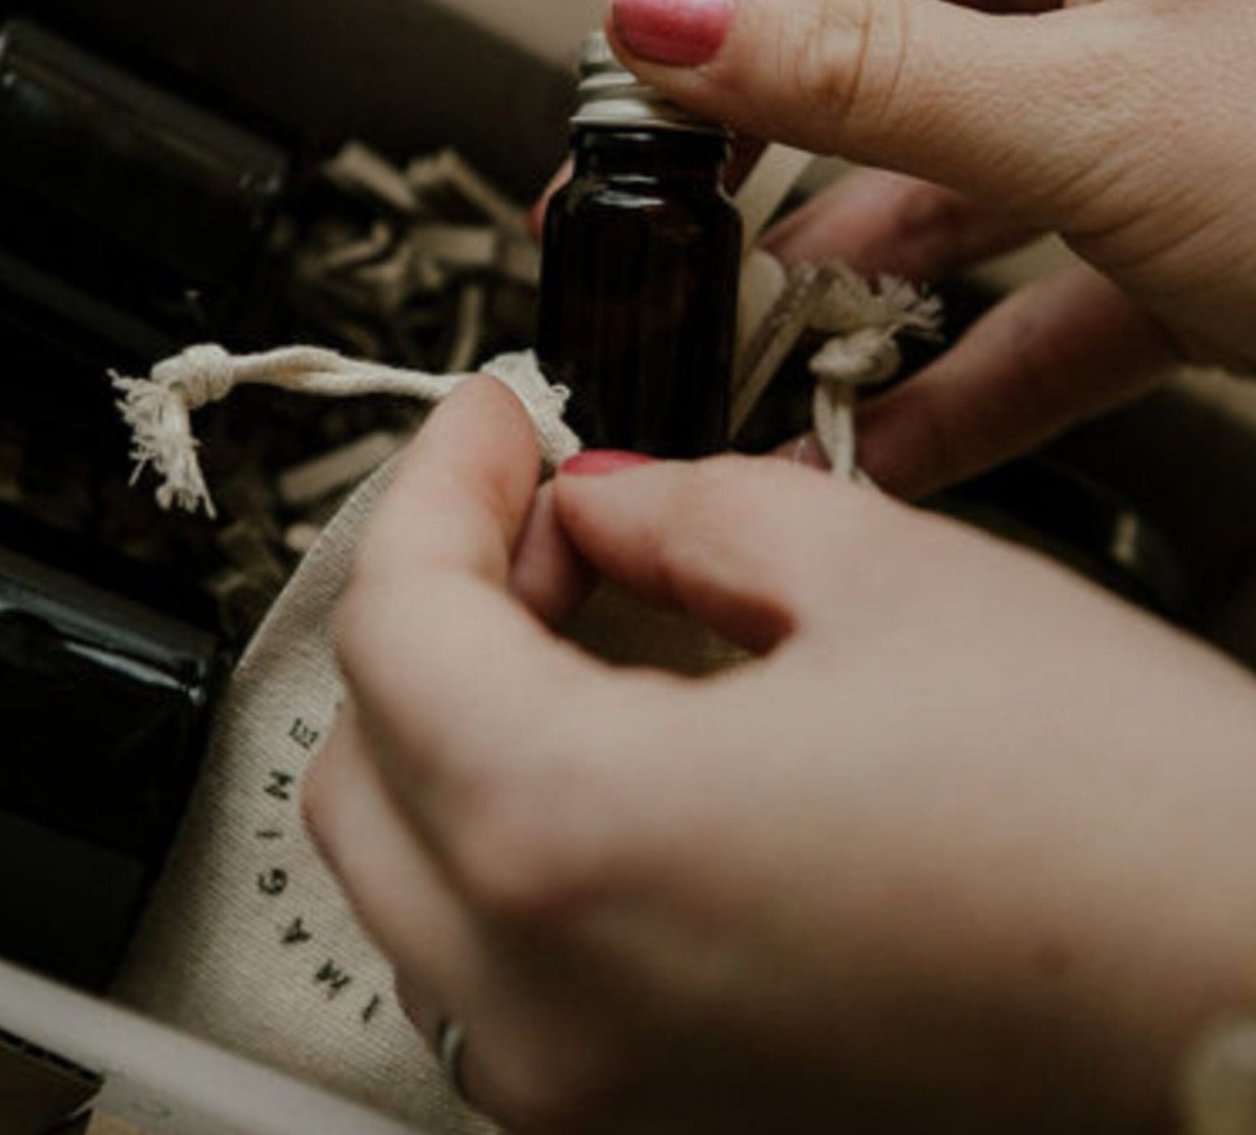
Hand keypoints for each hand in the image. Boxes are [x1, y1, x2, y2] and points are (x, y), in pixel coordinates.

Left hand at [304, 376, 1255, 1133]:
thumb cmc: (1120, 825)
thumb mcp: (880, 578)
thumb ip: (683, 512)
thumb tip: (593, 502)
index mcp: (573, 839)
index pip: (393, 621)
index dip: (434, 483)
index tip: (486, 420)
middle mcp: (541, 1000)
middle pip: (364, 749)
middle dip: (435, 597)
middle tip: (543, 509)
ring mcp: (580, 1086)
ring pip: (412, 861)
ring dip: (462, 710)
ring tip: (589, 612)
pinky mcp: (645, 1117)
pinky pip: (496, 947)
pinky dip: (517, 821)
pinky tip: (626, 740)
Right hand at [586, 0, 1255, 494]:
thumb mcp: (1089, 108)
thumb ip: (861, 70)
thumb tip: (669, 15)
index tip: (633, 71)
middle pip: (877, 36)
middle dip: (760, 145)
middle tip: (654, 219)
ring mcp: (1144, 115)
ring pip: (946, 183)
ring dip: (851, 280)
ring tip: (750, 349)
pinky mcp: (1175, 236)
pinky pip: (1029, 296)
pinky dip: (954, 372)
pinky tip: (881, 437)